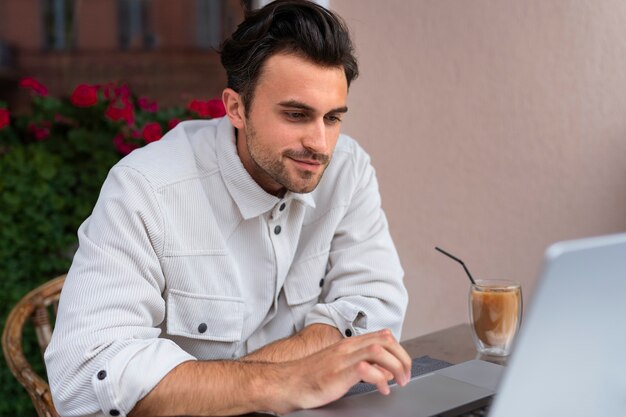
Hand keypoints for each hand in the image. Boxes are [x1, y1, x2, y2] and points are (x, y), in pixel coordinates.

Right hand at [273, 329, 411, 413]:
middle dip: (403, 357)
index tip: (404, 366)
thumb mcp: (341, 367)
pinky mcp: (338, 373)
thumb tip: (387, 371)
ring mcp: (342, 359)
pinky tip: (382, 390)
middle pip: (385, 340)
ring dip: (396, 366)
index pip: (383, 336)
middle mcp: (347, 347)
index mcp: (349, 344)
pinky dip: (380, 379)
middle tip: (406, 376)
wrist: (287, 383)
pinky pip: (366, 369)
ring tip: (399, 382)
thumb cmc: (311, 377)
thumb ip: (364, 365)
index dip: (400, 350)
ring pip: (379, 350)